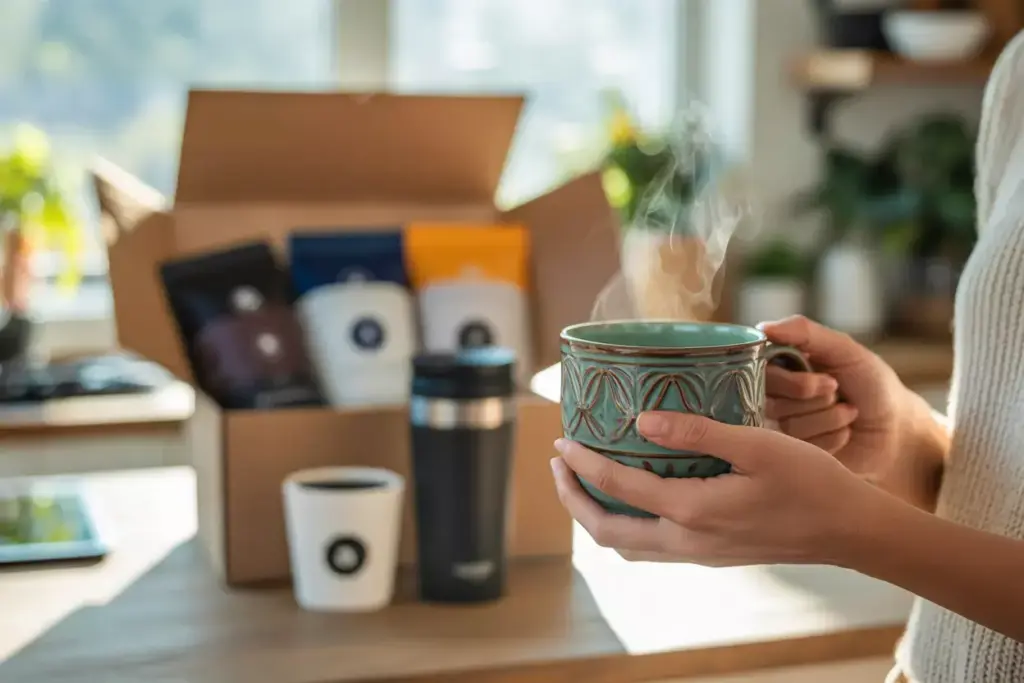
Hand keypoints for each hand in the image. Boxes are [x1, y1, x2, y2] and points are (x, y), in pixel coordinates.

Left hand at [552, 411, 885, 566]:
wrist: (848, 530)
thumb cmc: (810, 481)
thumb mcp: (756, 445)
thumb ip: (697, 432)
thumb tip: (642, 421)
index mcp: (693, 511)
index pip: (618, 488)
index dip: (582, 464)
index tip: (562, 442)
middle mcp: (687, 541)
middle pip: (606, 531)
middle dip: (573, 498)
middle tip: (558, 464)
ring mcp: (697, 553)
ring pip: (625, 544)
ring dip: (595, 514)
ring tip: (583, 480)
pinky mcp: (710, 554)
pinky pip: (649, 546)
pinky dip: (624, 523)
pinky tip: (632, 496)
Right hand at [761, 316, 920, 476]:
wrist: (898, 426)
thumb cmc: (871, 383)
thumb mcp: (843, 349)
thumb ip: (804, 332)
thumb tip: (763, 328)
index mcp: (782, 368)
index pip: (761, 373)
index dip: (792, 381)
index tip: (827, 379)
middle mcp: (777, 398)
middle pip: (774, 402)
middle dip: (816, 398)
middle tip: (839, 390)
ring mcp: (785, 429)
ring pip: (791, 427)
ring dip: (831, 417)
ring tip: (849, 411)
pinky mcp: (797, 456)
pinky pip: (805, 448)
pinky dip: (834, 437)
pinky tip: (847, 433)